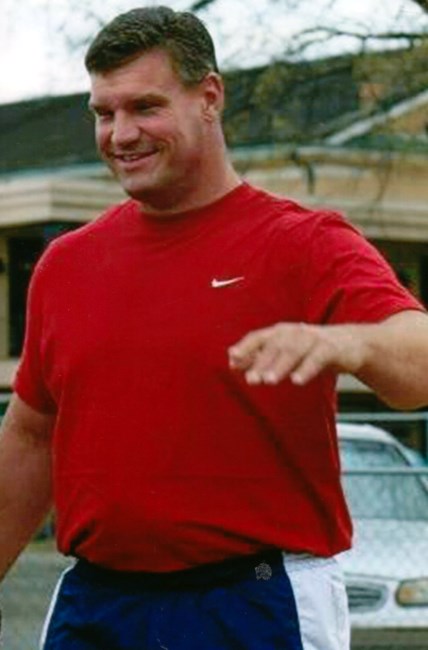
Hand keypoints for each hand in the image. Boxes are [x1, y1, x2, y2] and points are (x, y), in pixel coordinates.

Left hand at [228, 322, 365, 385]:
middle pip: (275, 345)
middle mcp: (295, 332)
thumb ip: (259, 356)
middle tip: (251, 379)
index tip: (233, 359)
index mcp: (281, 332)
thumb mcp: (285, 351)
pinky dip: (306, 368)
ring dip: (281, 365)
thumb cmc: (311, 349)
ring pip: (294, 350)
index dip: (246, 347)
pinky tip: (297, 380)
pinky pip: (317, 358)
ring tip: (269, 381)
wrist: (351, 344)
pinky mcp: (331, 349)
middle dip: (262, 362)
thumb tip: (231, 360)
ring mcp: (314, 339)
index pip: (259, 337)